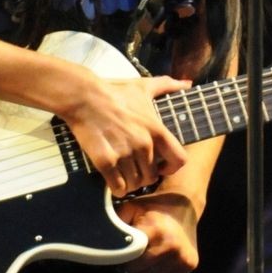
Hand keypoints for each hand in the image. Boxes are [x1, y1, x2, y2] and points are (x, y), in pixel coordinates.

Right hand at [62, 72, 188, 197]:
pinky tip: (113, 180)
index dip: (171, 168)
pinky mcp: (105, 162)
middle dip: (145, 176)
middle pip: (153, 177)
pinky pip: (118, 187)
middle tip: (135, 170)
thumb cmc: (114, 92)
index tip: (162, 167)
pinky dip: (117, 188)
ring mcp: (125, 155)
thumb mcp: (144, 86)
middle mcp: (144, 145)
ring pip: (135, 184)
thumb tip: (187, 84)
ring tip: (123, 175)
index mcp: (156, 130)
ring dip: (130, 183)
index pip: (178, 160)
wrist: (84, 97)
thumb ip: (168, 86)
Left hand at [117, 191, 199, 272]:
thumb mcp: (132, 207)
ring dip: (146, 270)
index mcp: (154, 231)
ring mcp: (182, 257)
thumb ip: (116, 222)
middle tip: (136, 252)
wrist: (185, 205)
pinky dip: (160, 272)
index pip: (129, 258)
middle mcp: (171, 246)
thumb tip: (100, 242)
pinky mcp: (191, 264)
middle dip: (133, 264)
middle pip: (138, 272)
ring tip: (150, 254)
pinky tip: (162, 257)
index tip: (122, 251)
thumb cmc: (153, 208)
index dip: (123, 257)